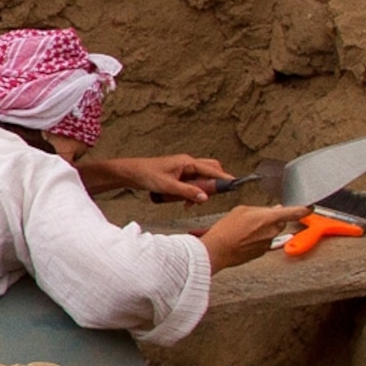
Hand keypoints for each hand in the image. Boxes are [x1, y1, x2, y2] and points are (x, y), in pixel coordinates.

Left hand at [105, 154, 235, 202]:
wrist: (131, 173)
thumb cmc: (147, 175)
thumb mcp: (168, 186)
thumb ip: (187, 192)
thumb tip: (204, 198)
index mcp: (188, 162)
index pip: (212, 169)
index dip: (223, 178)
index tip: (234, 185)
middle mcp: (188, 164)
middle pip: (210, 172)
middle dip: (211, 186)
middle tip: (203, 198)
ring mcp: (184, 169)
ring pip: (201, 179)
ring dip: (199, 192)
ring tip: (188, 203)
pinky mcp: (179, 176)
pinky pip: (192, 183)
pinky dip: (191, 192)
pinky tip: (184, 202)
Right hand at [203, 203, 305, 271]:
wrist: (217, 250)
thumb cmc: (226, 230)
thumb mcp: (240, 210)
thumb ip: (260, 209)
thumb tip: (272, 210)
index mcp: (269, 218)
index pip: (295, 213)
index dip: (305, 209)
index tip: (310, 207)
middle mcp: (273, 232)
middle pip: (281, 222)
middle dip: (272, 219)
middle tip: (255, 218)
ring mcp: (268, 244)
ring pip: (272, 232)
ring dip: (263, 230)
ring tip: (244, 230)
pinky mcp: (262, 253)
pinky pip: (265, 242)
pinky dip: (257, 239)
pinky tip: (244, 238)